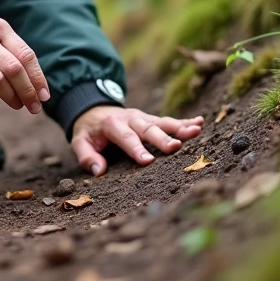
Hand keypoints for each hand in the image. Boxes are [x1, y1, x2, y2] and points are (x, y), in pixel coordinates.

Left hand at [71, 106, 203, 175]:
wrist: (93, 109)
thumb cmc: (89, 131)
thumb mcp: (80, 141)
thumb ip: (86, 155)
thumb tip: (99, 171)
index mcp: (112, 125)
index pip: (126, 138)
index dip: (137, 150)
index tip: (148, 161)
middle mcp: (130, 119)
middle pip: (148, 129)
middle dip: (162, 138)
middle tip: (177, 147)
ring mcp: (142, 118)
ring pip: (162, 122)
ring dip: (179, 126)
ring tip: (196, 130)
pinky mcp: (151, 119)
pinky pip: (168, 120)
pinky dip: (184, 120)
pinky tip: (200, 122)